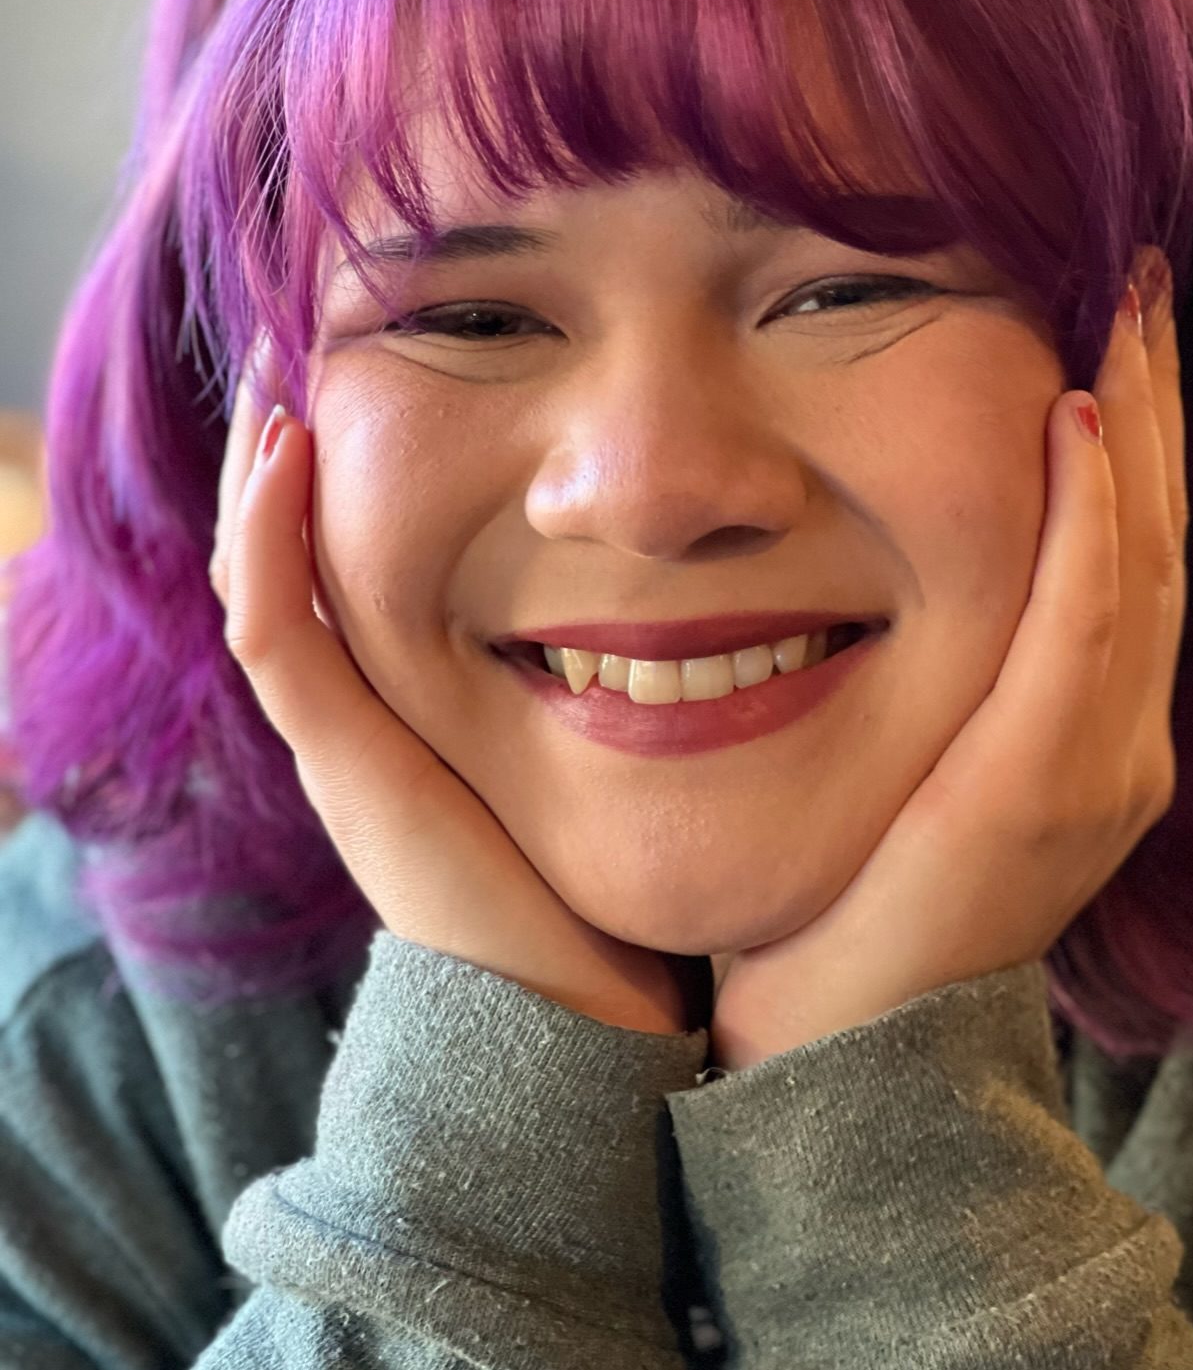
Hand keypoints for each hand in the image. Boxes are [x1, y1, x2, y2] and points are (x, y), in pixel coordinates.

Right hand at [209, 345, 697, 1035]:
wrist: (587, 1024)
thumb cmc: (624, 889)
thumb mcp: (624, 759)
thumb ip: (641, 687)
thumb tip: (722, 597)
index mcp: (427, 721)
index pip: (359, 588)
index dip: (349, 501)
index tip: (392, 400)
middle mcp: (374, 726)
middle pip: (297, 580)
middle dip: (295, 478)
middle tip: (311, 372)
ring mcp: (352, 746)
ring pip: (268, 594)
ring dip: (266, 491)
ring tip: (282, 391)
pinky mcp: (351, 767)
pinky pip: (280, 638)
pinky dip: (271, 545)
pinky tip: (286, 459)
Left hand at [709, 246, 1186, 1068]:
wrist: (840, 1051)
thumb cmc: (851, 892)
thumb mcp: (910, 756)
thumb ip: (934, 666)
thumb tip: (873, 554)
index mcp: (1085, 728)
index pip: (1127, 548)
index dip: (1132, 431)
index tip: (1111, 320)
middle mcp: (1118, 740)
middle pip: (1153, 533)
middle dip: (1150, 400)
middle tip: (1138, 277)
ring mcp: (1099, 765)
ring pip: (1140, 558)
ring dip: (1134, 428)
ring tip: (1122, 312)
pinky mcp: (1045, 787)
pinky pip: (1084, 624)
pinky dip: (1089, 519)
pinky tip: (1074, 419)